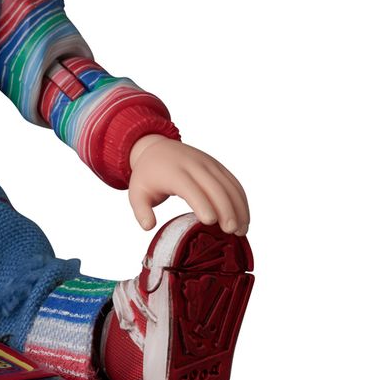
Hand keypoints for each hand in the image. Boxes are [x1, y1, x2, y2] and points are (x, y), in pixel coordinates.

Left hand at [128, 135, 249, 235]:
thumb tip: (149, 226)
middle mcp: (193, 165)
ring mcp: (208, 163)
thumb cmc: (148, 174)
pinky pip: (233, 182)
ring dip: (238, 206)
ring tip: (242, 229)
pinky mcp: (217, 165)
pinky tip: (244, 217)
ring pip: (228, 184)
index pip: (190, 188)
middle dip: (226, 209)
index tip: (211, 221)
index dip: (202, 203)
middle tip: (232, 231)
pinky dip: (241, 199)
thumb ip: (141, 211)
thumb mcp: (136, 192)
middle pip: (214, 186)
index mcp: (173, 172)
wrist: (156, 148)